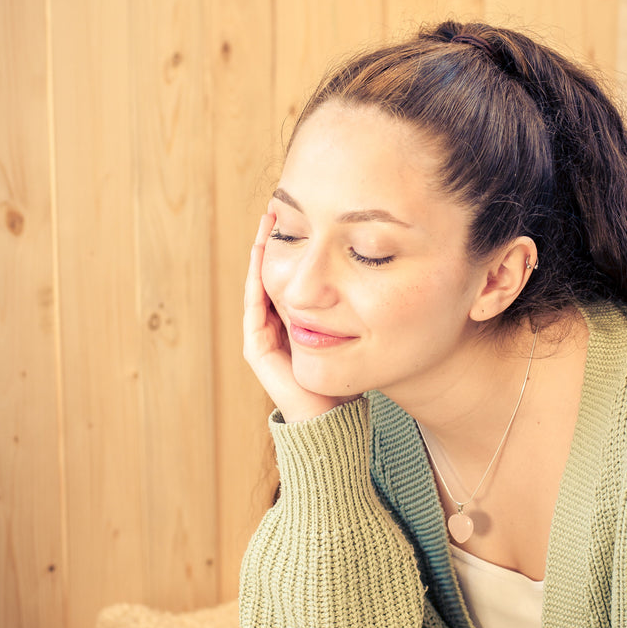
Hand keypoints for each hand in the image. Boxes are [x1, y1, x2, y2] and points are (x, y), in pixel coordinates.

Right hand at [243, 212, 349, 422]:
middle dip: (273, 243)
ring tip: (267, 222)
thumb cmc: (346, 378)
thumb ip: (351, 309)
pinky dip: (257, 279)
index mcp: (293, 321)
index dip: (291, 247)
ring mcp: (262, 336)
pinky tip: (262, 255)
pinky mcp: (256, 348)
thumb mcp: (351, 333)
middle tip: (276, 208)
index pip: (288, 276)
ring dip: (261, 253)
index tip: (299, 216)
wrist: (331, 419)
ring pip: (258, 285)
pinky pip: (254, 306)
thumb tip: (371, 274)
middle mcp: (274, 326)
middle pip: (270, 275)